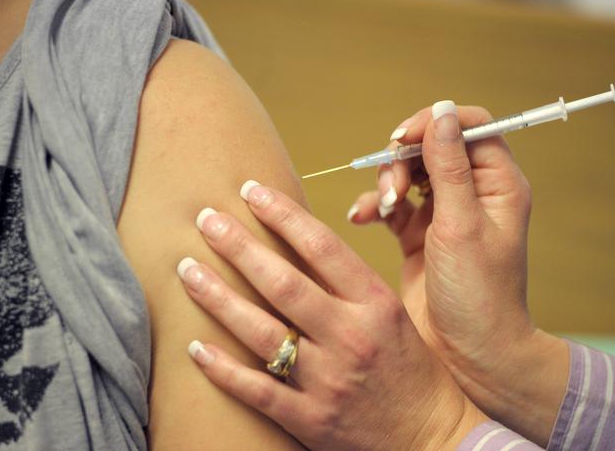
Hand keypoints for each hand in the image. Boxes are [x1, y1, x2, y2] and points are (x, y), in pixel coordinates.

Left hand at [177, 184, 486, 450]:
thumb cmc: (409, 368)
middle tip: (206, 218)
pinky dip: (222, 368)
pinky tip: (194, 346)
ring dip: (218, 297)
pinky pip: (256, 389)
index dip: (282, 214)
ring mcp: (329, 381)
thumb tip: (292, 244)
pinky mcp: (310, 419)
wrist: (430, 438)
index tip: (251, 190)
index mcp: (376, 304)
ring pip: (261, 332)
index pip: (323, 247)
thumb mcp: (390, 314)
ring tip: (187, 269)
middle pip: (283, 283)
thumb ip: (347, 284)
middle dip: (239, 246)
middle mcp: (351, 337)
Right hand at [349, 102, 568, 445]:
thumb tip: (441, 113)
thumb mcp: (460, 226)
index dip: (434, 123)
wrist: (466, 354)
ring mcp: (442, 213)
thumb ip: (449, 168)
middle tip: (392, 188)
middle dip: (403, 161)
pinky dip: (374, 207)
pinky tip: (362, 218)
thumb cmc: (477, 295)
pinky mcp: (417, 234)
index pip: (470, 128)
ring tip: (382, 209)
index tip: (402, 138)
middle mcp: (471, 194)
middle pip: (431, 148)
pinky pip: (391, 205)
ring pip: (407, 174)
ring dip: (387, 184)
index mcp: (497, 185)